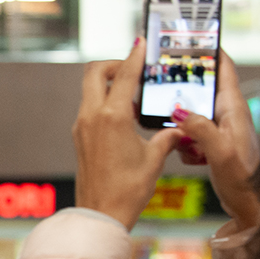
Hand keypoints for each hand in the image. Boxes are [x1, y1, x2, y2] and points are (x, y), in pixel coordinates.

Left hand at [72, 38, 182, 229]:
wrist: (100, 214)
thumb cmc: (127, 190)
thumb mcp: (155, 158)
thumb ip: (168, 136)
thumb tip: (179, 128)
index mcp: (112, 117)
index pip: (123, 74)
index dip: (134, 56)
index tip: (142, 44)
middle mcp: (92, 117)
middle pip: (94, 73)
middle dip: (113, 65)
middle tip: (133, 69)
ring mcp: (82, 127)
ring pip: (90, 90)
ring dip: (108, 84)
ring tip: (134, 95)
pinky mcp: (79, 137)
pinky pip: (90, 108)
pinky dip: (104, 102)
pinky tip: (125, 115)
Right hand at [169, 51, 259, 230]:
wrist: (253, 206)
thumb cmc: (244, 181)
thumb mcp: (220, 154)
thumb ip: (201, 129)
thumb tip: (181, 113)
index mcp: (233, 109)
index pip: (222, 67)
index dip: (207, 50)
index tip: (189, 37)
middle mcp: (228, 114)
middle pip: (201, 90)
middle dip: (183, 94)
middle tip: (166, 100)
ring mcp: (221, 129)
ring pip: (192, 114)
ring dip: (182, 125)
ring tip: (186, 144)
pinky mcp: (215, 143)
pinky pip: (192, 134)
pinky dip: (185, 142)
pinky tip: (190, 157)